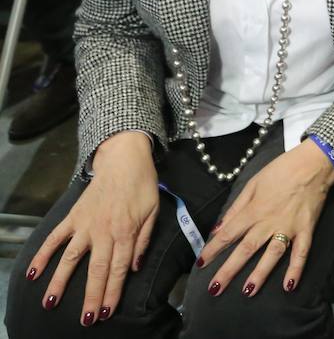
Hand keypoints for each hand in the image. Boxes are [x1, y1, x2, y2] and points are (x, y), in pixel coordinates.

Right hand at [27, 131, 158, 323]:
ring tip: (50, 303)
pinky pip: (55, 238)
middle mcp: (104, 231)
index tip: (107, 312)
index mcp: (126, 232)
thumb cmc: (143, 186)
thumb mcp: (154, 211)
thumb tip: (135, 267)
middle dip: (91, 296)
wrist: (124, 159)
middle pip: (97, 270)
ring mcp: (85, 224)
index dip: (113, 292)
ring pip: (70, 258)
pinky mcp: (73, 217)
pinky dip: (43, 254)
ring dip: (60, 282)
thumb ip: (144, 240)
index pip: (119, 269)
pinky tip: (34, 273)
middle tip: (86, 320)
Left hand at [197, 141, 333, 297]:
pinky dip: (296, 270)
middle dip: (229, 270)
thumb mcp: (253, 183)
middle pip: (246, 249)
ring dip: (260, 274)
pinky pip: (301, 253)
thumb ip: (236, 207)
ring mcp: (289, 227)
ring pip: (272, 254)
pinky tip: (290, 287)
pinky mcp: (306, 230)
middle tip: (215, 289)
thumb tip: (218, 228)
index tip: (201, 263)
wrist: (314, 163)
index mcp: (254, 210)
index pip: (228, 234)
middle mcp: (269, 222)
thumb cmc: (281, 170)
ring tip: (248, 291)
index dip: (213, 249)